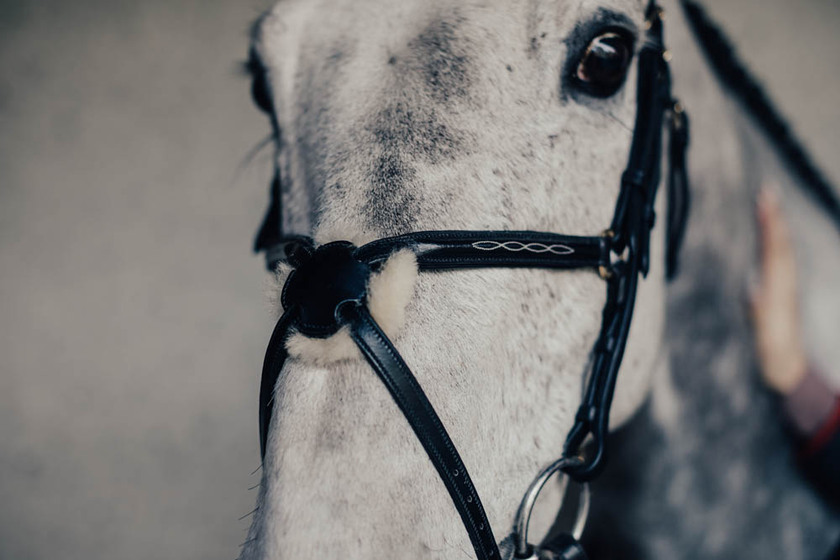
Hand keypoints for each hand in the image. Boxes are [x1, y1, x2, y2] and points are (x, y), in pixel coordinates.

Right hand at [750, 186, 806, 393]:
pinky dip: (774, 242)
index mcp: (780, 291)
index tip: (763, 201)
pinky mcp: (780, 293)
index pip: (775, 250)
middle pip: (780, 244)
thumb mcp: (768, 340)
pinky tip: (770, 237)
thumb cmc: (775, 356)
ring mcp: (784, 288)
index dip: (770, 225)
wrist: (789, 371)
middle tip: (766, 190)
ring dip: (776, 225)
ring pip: (782, 250)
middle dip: (774, 216)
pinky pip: (779, 260)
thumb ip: (762, 315)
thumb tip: (752, 289)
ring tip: (768, 204)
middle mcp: (785, 285)